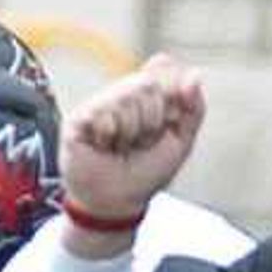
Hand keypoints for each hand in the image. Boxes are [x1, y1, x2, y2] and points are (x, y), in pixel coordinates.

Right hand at [62, 54, 205, 231]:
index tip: (167, 125)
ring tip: (121, 147)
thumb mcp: (181, 141)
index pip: (162, 69)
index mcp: (146, 95)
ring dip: (131, 131)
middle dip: (153, 120)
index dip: (171, 97)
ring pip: (124, 97)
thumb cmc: (147, 173)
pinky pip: (101, 113)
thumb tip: (194, 75)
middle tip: (141, 143)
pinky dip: (109, 135)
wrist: (118, 202)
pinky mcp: (77, 119)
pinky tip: (103, 146)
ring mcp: (98, 105)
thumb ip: (193, 107)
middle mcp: (121, 94)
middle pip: (147, 83)